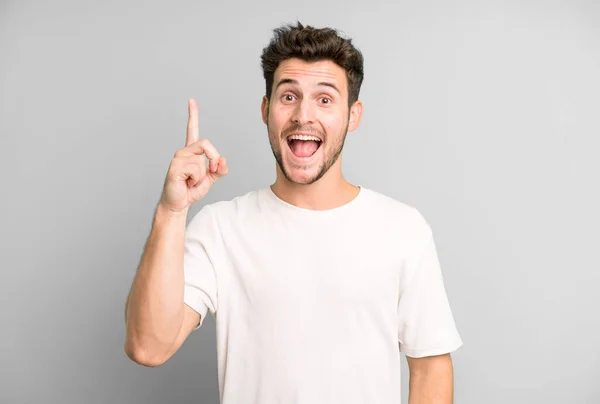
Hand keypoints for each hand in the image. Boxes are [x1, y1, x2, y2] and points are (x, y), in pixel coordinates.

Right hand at [158, 98, 227, 212]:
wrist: (179, 203)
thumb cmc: (191, 189)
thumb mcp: (210, 179)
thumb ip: (219, 169)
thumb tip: (223, 160)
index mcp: (192, 152)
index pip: (192, 130)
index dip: (192, 115)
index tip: (191, 101)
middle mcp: (184, 152)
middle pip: (206, 144)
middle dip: (213, 159)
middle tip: (209, 173)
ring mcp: (178, 158)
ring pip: (202, 160)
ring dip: (202, 175)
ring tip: (192, 181)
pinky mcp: (175, 167)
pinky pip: (196, 168)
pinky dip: (197, 179)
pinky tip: (187, 182)